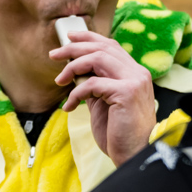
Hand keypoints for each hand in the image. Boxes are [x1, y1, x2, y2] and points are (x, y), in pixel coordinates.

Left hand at [52, 30, 154, 165]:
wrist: (134, 153)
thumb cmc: (118, 132)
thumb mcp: (103, 103)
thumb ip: (94, 86)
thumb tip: (74, 72)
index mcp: (134, 73)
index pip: (111, 46)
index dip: (89, 38)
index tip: (69, 37)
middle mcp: (137, 73)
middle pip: (102, 48)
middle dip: (74, 48)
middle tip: (54, 54)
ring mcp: (134, 81)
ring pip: (97, 59)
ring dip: (72, 67)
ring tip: (59, 80)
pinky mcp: (126, 92)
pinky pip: (92, 83)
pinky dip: (75, 93)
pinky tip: (69, 106)